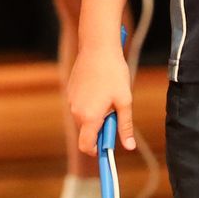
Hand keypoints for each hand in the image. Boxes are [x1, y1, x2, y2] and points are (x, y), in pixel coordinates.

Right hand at [67, 39, 134, 158]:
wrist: (97, 47)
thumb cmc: (113, 73)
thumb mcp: (124, 100)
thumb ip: (125, 126)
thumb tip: (128, 147)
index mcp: (89, 117)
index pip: (86, 146)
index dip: (97, 150)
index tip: (108, 146)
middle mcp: (76, 111)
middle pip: (86, 132)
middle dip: (101, 128)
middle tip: (115, 110)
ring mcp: (71, 101)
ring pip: (84, 118)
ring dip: (96, 115)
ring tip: (108, 95)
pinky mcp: (70, 91)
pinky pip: (80, 106)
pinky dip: (90, 104)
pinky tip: (100, 87)